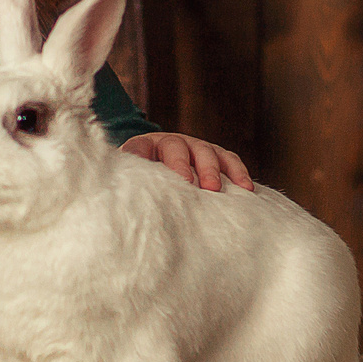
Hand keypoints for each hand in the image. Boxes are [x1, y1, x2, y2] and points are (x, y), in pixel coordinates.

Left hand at [121, 132, 254, 191]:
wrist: (163, 177)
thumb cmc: (144, 190)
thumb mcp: (131, 189)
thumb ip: (127, 195)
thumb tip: (116, 218)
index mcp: (142, 149)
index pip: (140, 148)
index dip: (146, 160)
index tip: (155, 179)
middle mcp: (168, 143)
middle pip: (176, 147)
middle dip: (182, 165)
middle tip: (188, 184)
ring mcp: (193, 147)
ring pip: (205, 151)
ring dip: (210, 170)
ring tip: (214, 190)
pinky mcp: (214, 155)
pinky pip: (228, 159)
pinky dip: (237, 172)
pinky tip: (246, 188)